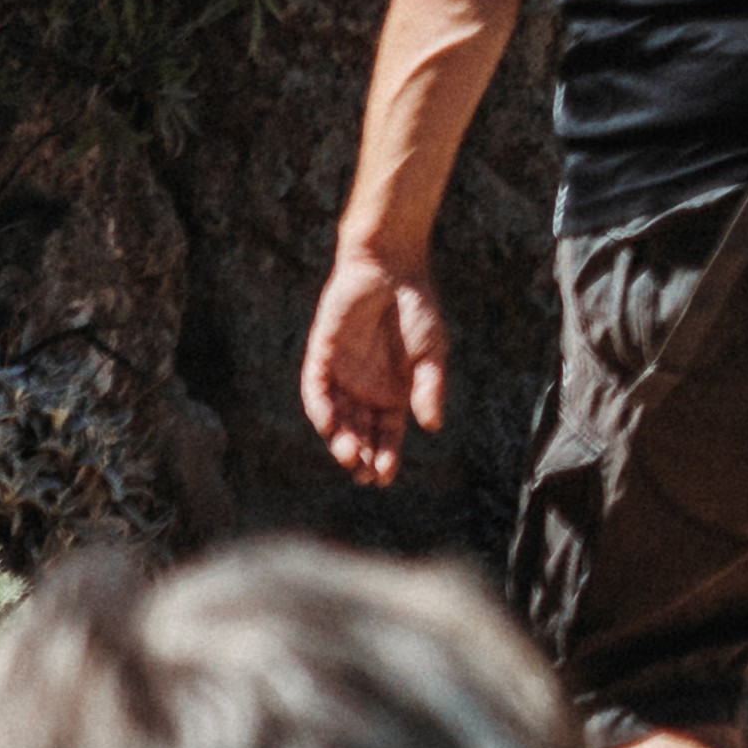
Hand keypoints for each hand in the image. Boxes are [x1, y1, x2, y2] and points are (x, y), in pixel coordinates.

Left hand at [300, 257, 449, 489]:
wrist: (392, 268)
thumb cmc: (418, 308)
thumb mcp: (432, 353)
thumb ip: (429, 388)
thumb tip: (431, 427)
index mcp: (394, 390)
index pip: (387, 433)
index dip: (385, 456)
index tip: (384, 478)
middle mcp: (366, 387)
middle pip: (360, 431)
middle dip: (362, 455)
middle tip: (364, 476)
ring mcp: (342, 373)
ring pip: (336, 417)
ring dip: (341, 438)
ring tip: (350, 457)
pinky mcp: (321, 355)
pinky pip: (316, 389)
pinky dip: (321, 409)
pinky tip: (331, 424)